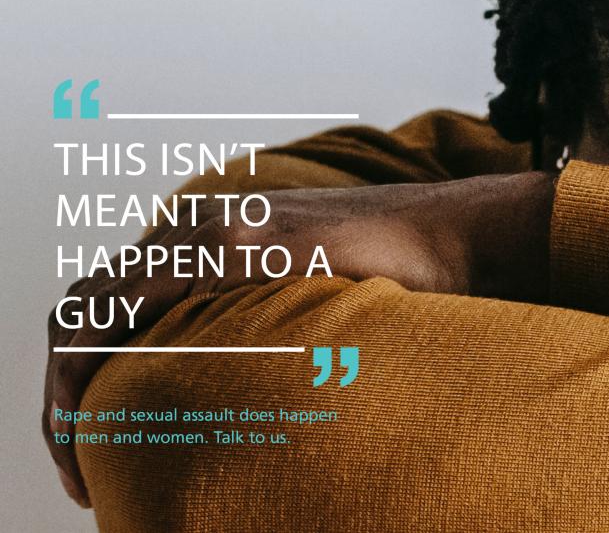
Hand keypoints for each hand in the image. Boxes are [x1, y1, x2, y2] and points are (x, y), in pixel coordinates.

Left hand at [44, 172, 554, 506]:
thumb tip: (239, 406)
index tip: (90, 450)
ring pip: (86, 311)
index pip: (108, 313)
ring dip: (65, 390)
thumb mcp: (309, 319)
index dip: (78, 383)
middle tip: (77, 471)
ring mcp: (207, 233)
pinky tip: (102, 411)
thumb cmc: (395, 286)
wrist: (451, 239)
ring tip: (82, 458)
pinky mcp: (232, 243)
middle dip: (59, 401)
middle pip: (81, 314)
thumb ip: (260, 341)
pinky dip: (93, 359)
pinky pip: (125, 302)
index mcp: (206, 250)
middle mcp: (192, 233)